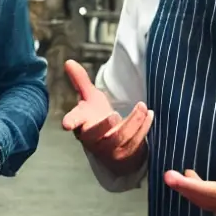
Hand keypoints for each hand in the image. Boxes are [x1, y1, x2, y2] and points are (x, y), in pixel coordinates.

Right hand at [61, 60, 152, 175]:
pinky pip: (134, 142)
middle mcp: (92, 139)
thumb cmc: (97, 118)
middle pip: (96, 135)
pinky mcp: (124, 154)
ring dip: (133, 122)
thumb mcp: (89, 99)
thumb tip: (68, 61)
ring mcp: (108, 149)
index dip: (70, 122)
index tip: (66, 124)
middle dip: (104, 126)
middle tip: (113, 115)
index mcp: (81, 124)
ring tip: (142, 106)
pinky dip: (143, 127)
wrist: (112, 145)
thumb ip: (80, 81)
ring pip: (120, 138)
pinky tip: (149, 114)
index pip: (73, 122)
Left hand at [164, 127, 215, 215]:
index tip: (173, 178)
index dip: (191, 186)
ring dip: (189, 192)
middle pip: (204, 200)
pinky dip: (198, 195)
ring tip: (176, 177)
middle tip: (167, 176)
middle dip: (184, 189)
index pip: (213, 191)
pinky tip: (192, 182)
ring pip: (206, 204)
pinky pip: (211, 205)